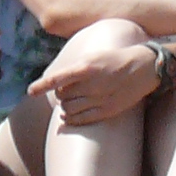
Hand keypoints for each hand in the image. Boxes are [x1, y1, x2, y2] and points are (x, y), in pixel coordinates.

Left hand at [30, 19, 161, 127]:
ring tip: (68, 103)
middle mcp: (92, 84)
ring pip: (69, 109)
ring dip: (64, 107)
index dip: (42, 85)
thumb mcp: (94, 56)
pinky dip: (70, 120)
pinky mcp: (108, 111)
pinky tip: (66, 117)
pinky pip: (81, 120)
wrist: (145, 67)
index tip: (30, 91)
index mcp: (87, 67)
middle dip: (60, 94)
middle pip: (62, 95)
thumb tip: (57, 80)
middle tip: (65, 92)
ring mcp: (100, 99)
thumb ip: (76, 67)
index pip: (58, 78)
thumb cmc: (116, 59)